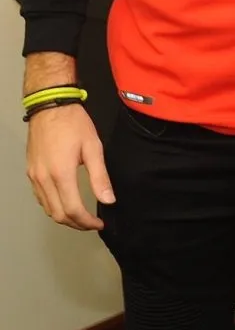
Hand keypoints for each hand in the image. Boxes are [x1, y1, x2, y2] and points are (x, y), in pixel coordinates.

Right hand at [25, 104, 114, 230]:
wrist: (50, 106)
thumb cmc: (74, 123)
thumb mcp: (93, 147)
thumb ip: (100, 176)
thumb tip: (108, 200)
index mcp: (61, 174)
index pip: (73, 210)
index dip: (86, 222)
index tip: (99, 224)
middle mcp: (43, 179)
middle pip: (58, 215)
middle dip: (76, 224)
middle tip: (91, 223)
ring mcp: (34, 176)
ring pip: (47, 209)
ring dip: (64, 217)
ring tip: (81, 215)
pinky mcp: (30, 172)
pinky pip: (40, 198)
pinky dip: (53, 206)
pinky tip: (65, 201)